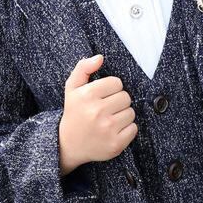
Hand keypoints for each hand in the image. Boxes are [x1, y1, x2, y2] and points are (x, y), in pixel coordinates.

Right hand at [58, 54, 137, 173]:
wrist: (69, 145)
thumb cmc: (74, 112)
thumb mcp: (72, 88)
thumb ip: (83, 68)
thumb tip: (100, 57)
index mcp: (86, 95)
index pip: (116, 83)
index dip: (111, 88)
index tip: (102, 96)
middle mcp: (97, 112)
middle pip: (126, 97)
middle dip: (118, 101)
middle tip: (106, 108)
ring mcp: (107, 129)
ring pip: (131, 113)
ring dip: (123, 115)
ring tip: (109, 119)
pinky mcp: (115, 144)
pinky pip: (133, 128)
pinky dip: (126, 129)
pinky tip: (113, 130)